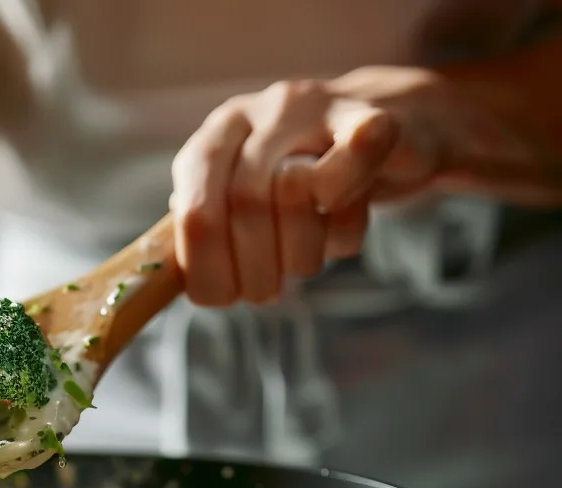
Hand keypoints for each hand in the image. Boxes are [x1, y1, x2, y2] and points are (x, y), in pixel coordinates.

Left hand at [171, 66, 451, 305]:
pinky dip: (348, 218)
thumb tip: (180, 278)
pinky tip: (345, 219)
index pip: (193, 209)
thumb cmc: (308, 177)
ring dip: (304, 252)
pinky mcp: (377, 115)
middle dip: (254, 267)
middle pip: (243, 203)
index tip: (224, 295)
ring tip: (310, 255)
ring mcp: (318, 107)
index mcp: (219, 135)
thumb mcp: (246, 201)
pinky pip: (354, 169)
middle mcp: (260, 112)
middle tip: (267, 291)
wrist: (392, 123)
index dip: (205, 266)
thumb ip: (209, 229)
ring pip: (297, 190)